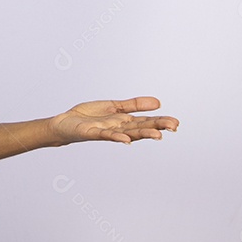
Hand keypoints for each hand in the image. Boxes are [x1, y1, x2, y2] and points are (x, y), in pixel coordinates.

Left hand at [50, 96, 177, 144]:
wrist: (65, 123)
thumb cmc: (89, 117)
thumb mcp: (114, 107)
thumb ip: (134, 105)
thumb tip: (158, 102)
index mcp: (124, 121)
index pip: (145, 121)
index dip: (160, 122)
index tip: (176, 123)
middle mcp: (118, 128)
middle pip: (140, 128)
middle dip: (157, 127)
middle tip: (174, 127)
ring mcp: (106, 132)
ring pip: (127, 133)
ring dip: (142, 135)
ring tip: (158, 135)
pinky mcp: (92, 132)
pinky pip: (106, 135)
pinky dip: (116, 137)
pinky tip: (126, 138)